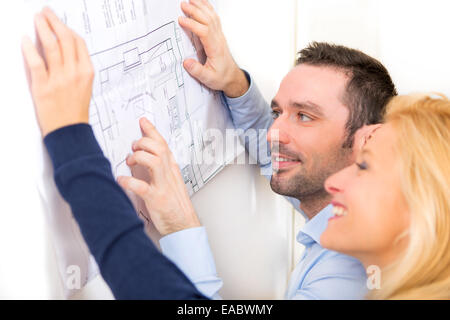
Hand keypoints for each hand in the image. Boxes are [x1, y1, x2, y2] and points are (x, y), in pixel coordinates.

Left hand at [22, 7, 93, 136]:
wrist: (69, 131)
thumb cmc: (76, 111)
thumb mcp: (84, 86)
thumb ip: (76, 67)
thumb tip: (61, 47)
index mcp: (87, 72)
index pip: (78, 42)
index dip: (67, 28)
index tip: (58, 21)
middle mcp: (74, 73)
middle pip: (65, 39)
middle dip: (54, 21)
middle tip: (45, 13)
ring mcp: (59, 79)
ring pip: (51, 46)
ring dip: (42, 28)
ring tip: (37, 19)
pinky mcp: (43, 87)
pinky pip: (36, 62)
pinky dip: (29, 48)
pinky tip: (25, 39)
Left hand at [117, 118, 200, 235]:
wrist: (184, 225)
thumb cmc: (176, 205)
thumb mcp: (171, 182)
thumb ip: (160, 168)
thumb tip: (144, 156)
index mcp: (172, 169)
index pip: (163, 144)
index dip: (152, 131)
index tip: (143, 122)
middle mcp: (169, 175)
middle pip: (159, 148)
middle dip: (143, 143)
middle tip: (133, 148)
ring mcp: (163, 186)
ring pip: (154, 161)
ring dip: (138, 157)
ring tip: (129, 161)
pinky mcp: (157, 199)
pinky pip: (142, 187)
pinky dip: (128, 182)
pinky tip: (121, 180)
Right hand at [179, 0, 248, 97]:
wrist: (232, 78)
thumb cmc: (221, 77)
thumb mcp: (208, 79)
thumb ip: (197, 71)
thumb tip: (186, 62)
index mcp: (215, 49)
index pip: (204, 31)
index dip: (193, 24)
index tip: (181, 20)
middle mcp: (219, 40)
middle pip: (208, 20)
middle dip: (195, 11)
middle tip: (183, 5)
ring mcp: (220, 36)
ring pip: (212, 17)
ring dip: (202, 7)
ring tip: (191, 0)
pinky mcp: (219, 35)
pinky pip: (214, 18)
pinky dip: (208, 9)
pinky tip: (202, 4)